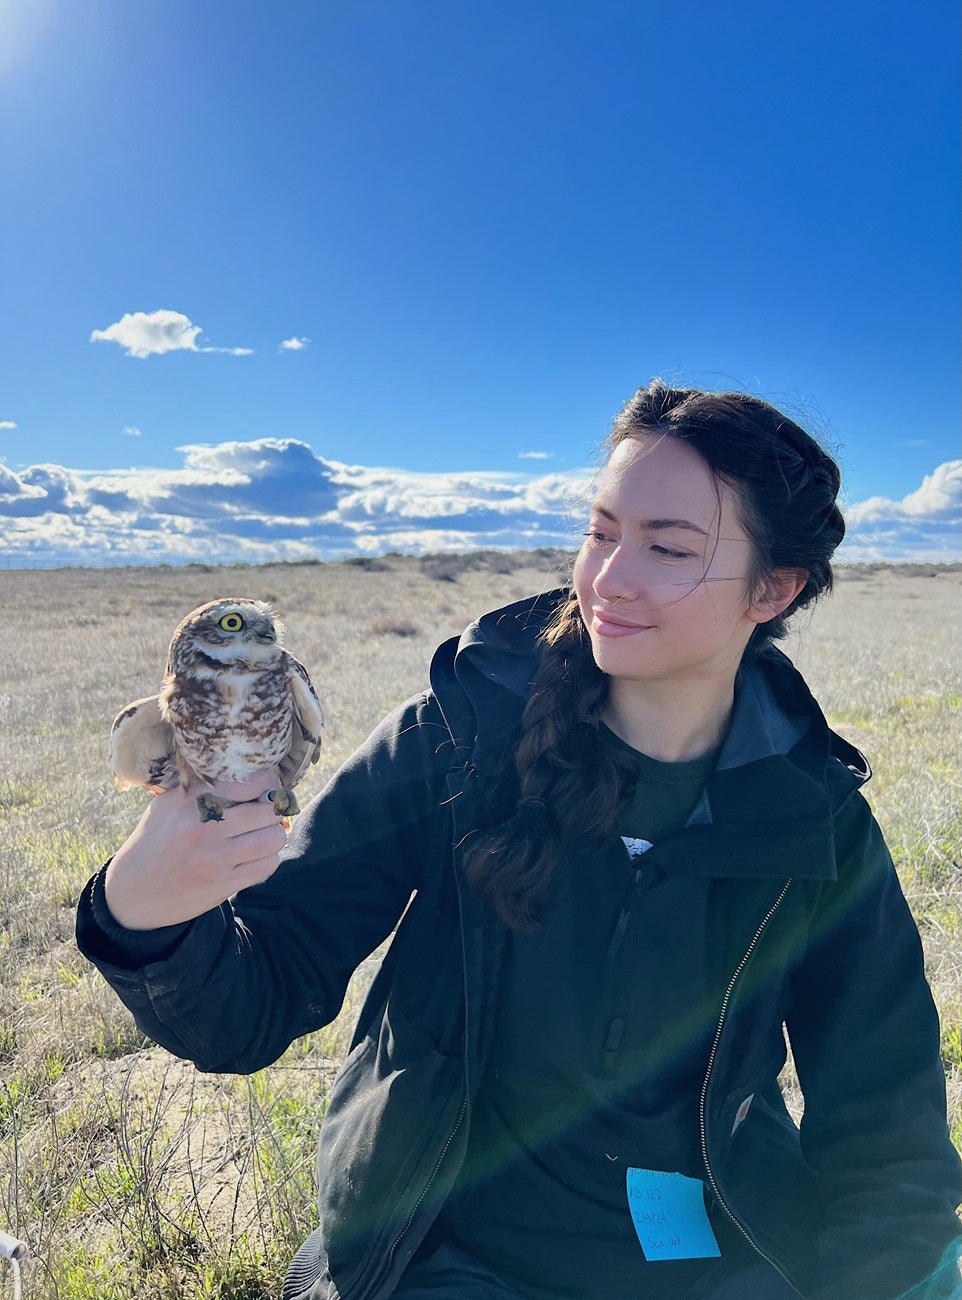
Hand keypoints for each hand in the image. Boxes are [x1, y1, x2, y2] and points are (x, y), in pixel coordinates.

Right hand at [104, 772, 287, 930]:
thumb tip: (255, 777)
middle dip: (273, 810)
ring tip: (258, 836)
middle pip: (270, 810)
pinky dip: (266, 860)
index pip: (253, 783)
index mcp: (192, 800)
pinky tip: (251, 857)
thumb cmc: (156, 839)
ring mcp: (216, 858)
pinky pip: (267, 866)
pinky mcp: (224, 884)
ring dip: (272, 836)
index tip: (265, 789)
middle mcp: (205, 827)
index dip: (268, 783)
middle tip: (265, 813)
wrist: (133, 891)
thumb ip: (206, 787)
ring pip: (275, 838)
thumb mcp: (170, 804)